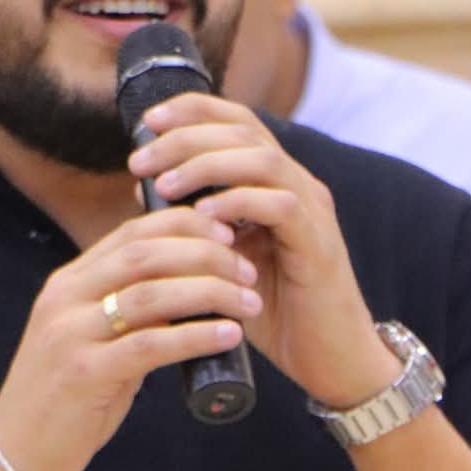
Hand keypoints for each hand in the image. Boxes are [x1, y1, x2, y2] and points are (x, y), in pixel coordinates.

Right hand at [0, 205, 260, 470]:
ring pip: (151, 294)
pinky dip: (196, 335)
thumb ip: (128, 314)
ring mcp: (70, 334)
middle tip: (248, 271)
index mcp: (68, 283)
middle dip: (207, 255)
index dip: (187, 225)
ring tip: (249, 303)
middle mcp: (66, 298)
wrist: (15, 451)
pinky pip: (150, 345)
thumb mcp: (92, 340)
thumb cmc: (65, 399)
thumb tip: (189, 293)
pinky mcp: (83, 374)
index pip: (133, 232)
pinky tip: (228, 336)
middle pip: (147, 254)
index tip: (231, 235)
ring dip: (210, 292)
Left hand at [126, 91, 401, 407]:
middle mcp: (296, 184)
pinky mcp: (318, 242)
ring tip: (165, 185)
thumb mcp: (223, 259)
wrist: (330, 360)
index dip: (192, 111)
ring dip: (206, 164)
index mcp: (274, 182)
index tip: (146, 122)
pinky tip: (203, 214)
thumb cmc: (274, 312)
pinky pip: (279, 204)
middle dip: (186, 136)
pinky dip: (238, 202)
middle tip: (140, 159)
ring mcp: (311, 210)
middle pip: (243, 130)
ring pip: (261, 157)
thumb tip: (147, 188)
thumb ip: (194, 222)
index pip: (236, 122)